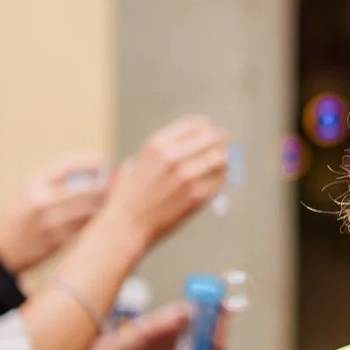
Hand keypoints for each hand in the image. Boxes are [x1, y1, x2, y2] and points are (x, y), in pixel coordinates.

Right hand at [0, 152, 110, 273]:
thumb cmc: (16, 218)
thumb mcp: (29, 191)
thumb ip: (56, 181)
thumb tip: (95, 172)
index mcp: (34, 183)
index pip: (69, 163)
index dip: (91, 161)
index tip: (104, 162)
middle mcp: (43, 199)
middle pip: (89, 188)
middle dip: (108, 185)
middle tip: (119, 183)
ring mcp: (52, 221)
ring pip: (92, 209)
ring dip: (107, 204)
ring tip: (117, 200)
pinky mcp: (59, 240)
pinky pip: (87, 226)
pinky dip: (98, 220)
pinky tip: (105, 218)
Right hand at [99, 117, 228, 247]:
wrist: (126, 225)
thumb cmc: (132, 194)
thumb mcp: (141, 160)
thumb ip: (168, 148)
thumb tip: (202, 138)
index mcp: (157, 144)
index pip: (197, 124)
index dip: (208, 128)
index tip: (210, 133)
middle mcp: (172, 157)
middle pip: (213, 137)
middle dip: (219, 141)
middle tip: (221, 146)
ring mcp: (186, 176)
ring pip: (222, 157)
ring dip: (223, 159)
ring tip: (218, 164)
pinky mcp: (197, 196)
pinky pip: (220, 180)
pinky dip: (221, 178)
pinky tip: (213, 180)